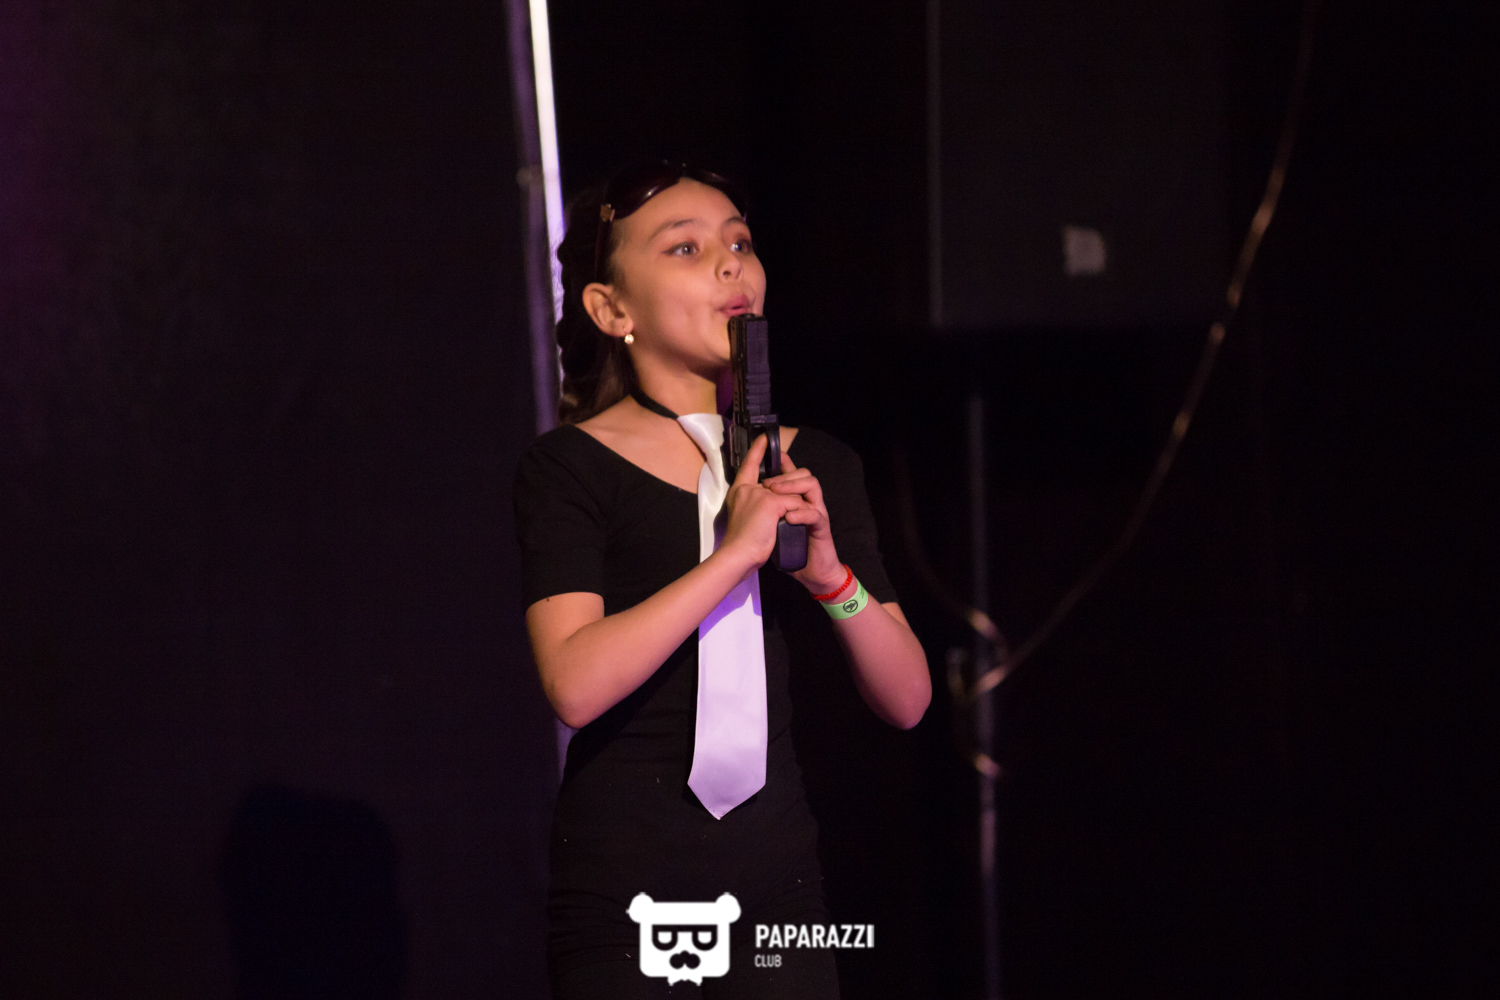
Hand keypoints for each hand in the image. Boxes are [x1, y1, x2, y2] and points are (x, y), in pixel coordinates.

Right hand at [720, 434, 811, 575]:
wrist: (738, 555)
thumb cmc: (740, 543)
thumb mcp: (745, 516)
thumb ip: (755, 504)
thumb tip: (774, 498)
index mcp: (740, 490)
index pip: (748, 464)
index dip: (757, 450)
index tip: (764, 438)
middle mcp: (748, 488)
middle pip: (779, 478)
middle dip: (793, 486)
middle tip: (798, 496)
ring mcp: (760, 494)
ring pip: (790, 491)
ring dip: (797, 504)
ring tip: (797, 516)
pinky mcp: (771, 503)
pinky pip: (795, 503)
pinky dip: (800, 514)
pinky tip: (800, 521)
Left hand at [762, 452, 844, 595]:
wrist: (810, 571)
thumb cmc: (790, 547)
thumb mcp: (772, 523)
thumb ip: (767, 507)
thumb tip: (750, 493)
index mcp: (794, 498)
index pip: (790, 471)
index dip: (781, 458)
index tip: (768, 442)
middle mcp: (806, 500)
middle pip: (802, 473)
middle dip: (784, 475)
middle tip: (768, 485)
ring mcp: (815, 511)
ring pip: (812, 484)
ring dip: (792, 487)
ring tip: (777, 496)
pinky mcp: (821, 526)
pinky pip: (814, 513)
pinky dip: (800, 513)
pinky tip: (789, 517)